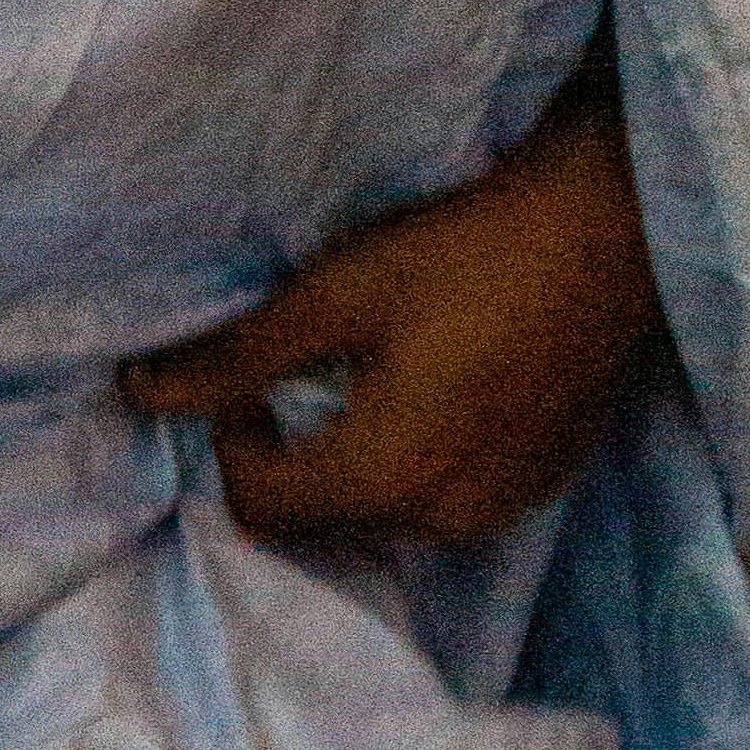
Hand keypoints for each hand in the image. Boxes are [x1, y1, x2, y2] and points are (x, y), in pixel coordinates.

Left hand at [116, 98, 661, 549]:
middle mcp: (448, 519)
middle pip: (323, 522)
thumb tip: (138, 394)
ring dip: (352, 465)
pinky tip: (430, 384)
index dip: (231, 442)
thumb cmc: (464, 248)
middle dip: (289, 461)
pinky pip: (449, 499)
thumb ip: (235, 357)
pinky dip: (417, 462)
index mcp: (386, 478)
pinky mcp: (545, 482)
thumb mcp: (334, 294)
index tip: (250, 376)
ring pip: (386, 516)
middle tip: (295, 374)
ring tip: (362, 376)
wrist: (611, 226)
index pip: (260, 509)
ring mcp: (506, 508)